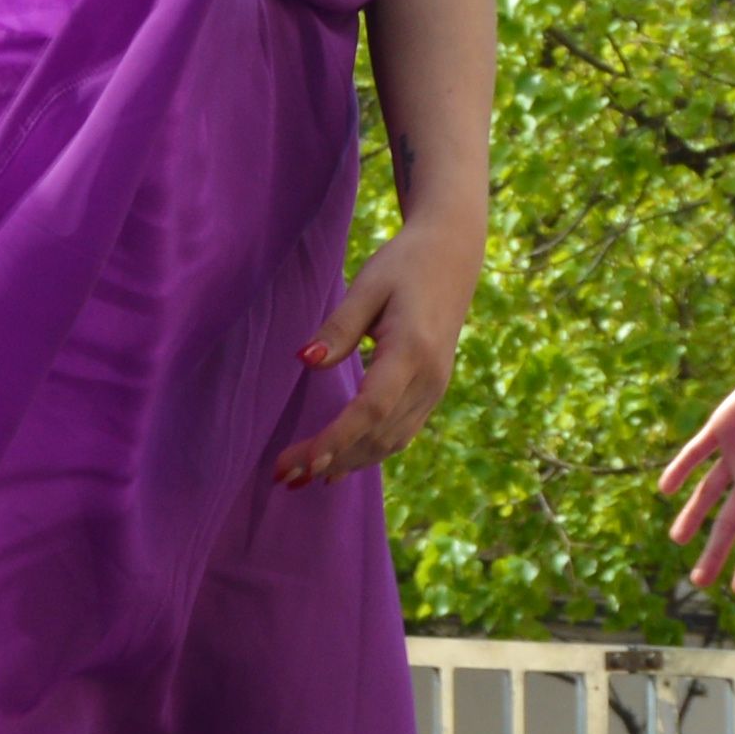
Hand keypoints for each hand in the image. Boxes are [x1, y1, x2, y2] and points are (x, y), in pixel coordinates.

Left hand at [275, 210, 482, 489]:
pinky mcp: (431, 391)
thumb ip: (338, 328)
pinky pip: (399, 434)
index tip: (304, 462)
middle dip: (330, 459)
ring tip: (300, 478)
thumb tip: (305, 362)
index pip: (372, 408)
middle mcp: (429, 379)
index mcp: (412, 351)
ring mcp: (434, 389)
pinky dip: (366, 453)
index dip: (338, 439)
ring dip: (346, 463)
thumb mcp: (368, 286)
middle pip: (377, 435)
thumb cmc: (404, 265)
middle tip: (281, 474)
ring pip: (389, 442)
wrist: (453, 256)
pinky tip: (336, 466)